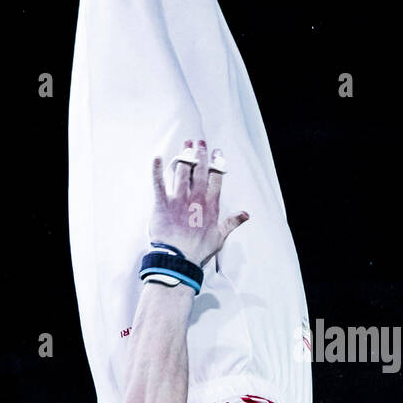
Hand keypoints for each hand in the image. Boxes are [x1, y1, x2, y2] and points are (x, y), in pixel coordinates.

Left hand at [149, 140, 248, 265]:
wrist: (178, 260)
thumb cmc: (199, 250)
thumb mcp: (220, 237)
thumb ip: (232, 223)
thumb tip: (246, 214)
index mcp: (210, 205)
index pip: (216, 178)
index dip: (217, 163)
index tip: (217, 152)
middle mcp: (196, 199)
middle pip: (200, 171)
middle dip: (200, 154)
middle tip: (199, 142)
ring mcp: (178, 200)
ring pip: (182, 172)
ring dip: (184, 156)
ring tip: (186, 145)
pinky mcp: (162, 204)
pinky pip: (158, 184)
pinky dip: (156, 169)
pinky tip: (157, 156)